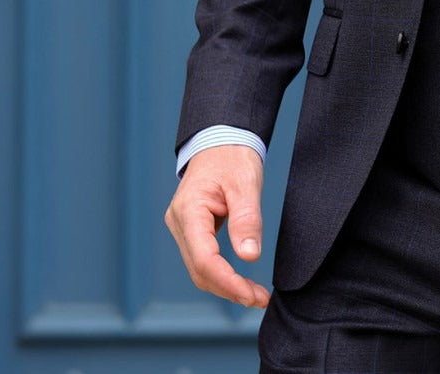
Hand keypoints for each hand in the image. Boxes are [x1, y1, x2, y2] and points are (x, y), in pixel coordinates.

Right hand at [164, 144, 270, 307]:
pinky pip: (203, 259)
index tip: (251, 294)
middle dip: (229, 289)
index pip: (204, 258)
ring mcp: (182, 227)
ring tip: (255, 294)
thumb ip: (246, 219)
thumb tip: (249, 257)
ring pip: (199, 269)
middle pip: (199, 270)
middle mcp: (179, 222)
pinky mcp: (191, 230)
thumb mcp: (245, 183)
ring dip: (226, 285)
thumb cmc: (232, 156)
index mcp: (189, 209)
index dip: (227, 281)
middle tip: (260, 299)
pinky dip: (221, 273)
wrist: (221, 140)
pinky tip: (240, 280)